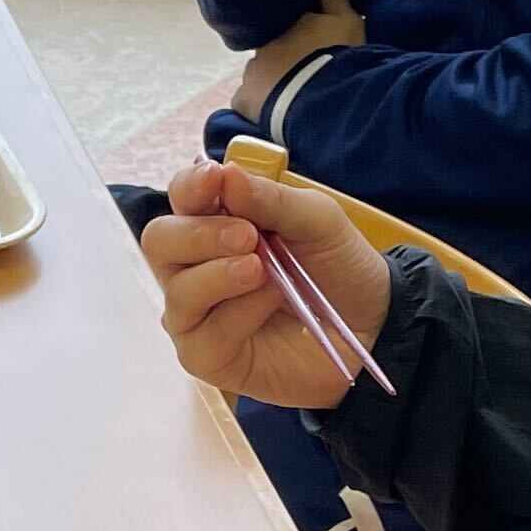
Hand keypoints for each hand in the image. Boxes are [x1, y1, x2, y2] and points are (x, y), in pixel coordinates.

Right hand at [138, 160, 391, 408]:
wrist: (371, 323)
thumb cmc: (336, 266)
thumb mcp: (316, 220)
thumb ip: (270, 199)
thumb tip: (225, 174)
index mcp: (215, 222)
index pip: (181, 198)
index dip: (190, 186)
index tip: (214, 180)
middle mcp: (195, 266)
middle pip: (160, 242)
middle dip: (200, 234)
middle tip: (247, 236)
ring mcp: (197, 313)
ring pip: (178, 291)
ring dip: (219, 275)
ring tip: (263, 271)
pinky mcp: (208, 356)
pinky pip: (204, 334)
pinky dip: (239, 313)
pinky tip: (270, 302)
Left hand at [233, 3, 364, 120]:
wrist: (321, 96)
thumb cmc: (337, 55)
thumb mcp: (347, 21)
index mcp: (284, 27)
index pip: (286, 29)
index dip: (298, 40)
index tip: (311, 49)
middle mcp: (261, 47)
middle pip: (271, 54)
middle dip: (283, 63)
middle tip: (304, 77)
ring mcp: (250, 74)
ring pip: (257, 77)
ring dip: (271, 84)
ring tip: (292, 98)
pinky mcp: (243, 101)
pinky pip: (246, 102)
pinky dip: (256, 106)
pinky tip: (272, 114)